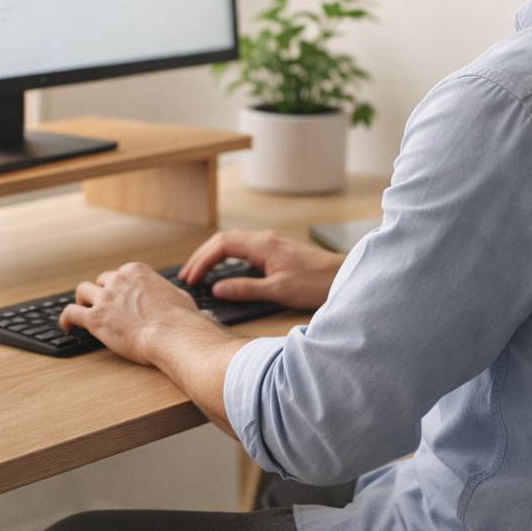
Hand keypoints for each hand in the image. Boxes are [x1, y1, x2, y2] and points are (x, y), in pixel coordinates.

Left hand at [62, 262, 233, 366]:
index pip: (120, 273)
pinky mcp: (95, 319)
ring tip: (81, 310)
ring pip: (82, 292)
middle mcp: (119, 281)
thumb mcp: (183, 300)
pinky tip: (66, 326)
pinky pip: (71, 313)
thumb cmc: (182, 321)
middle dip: (101, 292)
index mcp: (138, 272)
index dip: (118, 286)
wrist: (172, 335)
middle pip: (101, 281)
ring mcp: (105, 299)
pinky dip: (66, 318)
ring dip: (82, 301)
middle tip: (102, 305)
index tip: (119, 295)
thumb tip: (193, 309)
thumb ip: (177, 300)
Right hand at [179, 230, 345, 310]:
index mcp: (262, 245)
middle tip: (187, 276)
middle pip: (223, 241)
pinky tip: (225, 271)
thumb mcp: (278, 291)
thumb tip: (218, 289)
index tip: (191, 278)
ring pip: (233, 244)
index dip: (202, 261)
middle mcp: (265, 239)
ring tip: (200, 273)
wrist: (343, 276)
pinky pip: (244, 249)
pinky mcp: (277, 251)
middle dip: (202, 257)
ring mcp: (271, 243)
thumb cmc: (316, 282)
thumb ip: (246, 289)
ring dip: (214, 257)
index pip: (221, 246)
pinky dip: (228, 258)